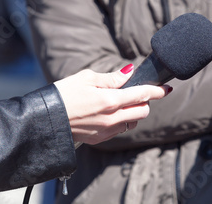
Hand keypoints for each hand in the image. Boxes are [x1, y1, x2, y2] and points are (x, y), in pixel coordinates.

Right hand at [54, 66, 171, 144]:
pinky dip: (122, 120)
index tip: (167, 88)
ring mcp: (107, 130)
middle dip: (145, 101)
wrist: (44, 120)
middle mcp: (112, 118)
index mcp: (110, 100)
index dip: (158, 91)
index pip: (143, 95)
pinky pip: (120, 130)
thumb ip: (112, 78)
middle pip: (143, 111)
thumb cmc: (63, 94)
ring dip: (134, 112)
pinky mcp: (99, 139)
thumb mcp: (86, 78)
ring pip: (132, 121)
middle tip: (136, 92)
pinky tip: (110, 113)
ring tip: (122, 102)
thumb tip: (130, 73)